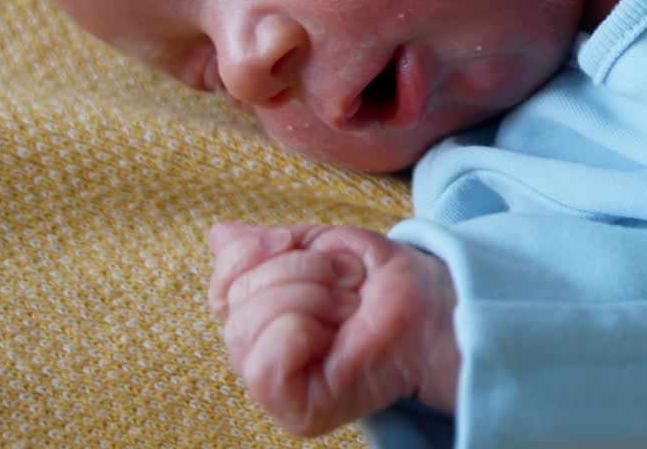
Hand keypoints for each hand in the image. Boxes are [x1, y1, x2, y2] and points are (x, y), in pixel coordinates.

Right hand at [208, 222, 459, 435]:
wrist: (427, 301)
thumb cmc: (376, 277)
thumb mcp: (317, 245)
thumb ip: (265, 246)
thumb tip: (219, 235)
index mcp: (258, 315)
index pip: (221, 282)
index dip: (251, 252)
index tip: (293, 240)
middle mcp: (258, 354)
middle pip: (237, 299)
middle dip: (299, 269)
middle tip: (343, 279)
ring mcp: (277, 387)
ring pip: (249, 326)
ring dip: (310, 295)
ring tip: (346, 304)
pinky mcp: (297, 412)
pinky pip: (266, 364)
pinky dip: (302, 329)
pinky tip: (335, 331)